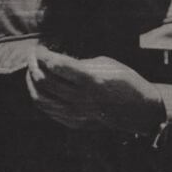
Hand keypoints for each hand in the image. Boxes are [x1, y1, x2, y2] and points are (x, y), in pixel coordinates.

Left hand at [26, 45, 164, 134]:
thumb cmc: (125, 80)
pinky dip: (39, 98)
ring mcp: (77, 114)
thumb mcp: (104, 64)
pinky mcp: (76, 124)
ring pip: (41, 98)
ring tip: (31, 71)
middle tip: (32, 55)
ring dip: (32, 82)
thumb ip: (78, 63)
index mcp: (90, 80)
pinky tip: (38, 89)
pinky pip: (49, 111)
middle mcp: (81, 98)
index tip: (39, 47)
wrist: (140, 111)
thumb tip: (56, 60)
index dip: (43, 54)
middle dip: (33, 64)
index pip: (55, 65)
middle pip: (44, 80)